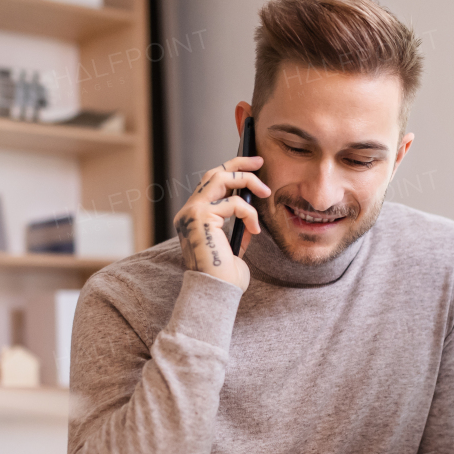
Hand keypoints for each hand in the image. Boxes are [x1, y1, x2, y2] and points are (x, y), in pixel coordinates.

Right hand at [173, 155, 270, 291]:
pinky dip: (249, 214)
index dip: (230, 170)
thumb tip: (251, 207)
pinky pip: (234, 204)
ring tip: (265, 192)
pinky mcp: (200, 217)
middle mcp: (188, 212)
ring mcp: (192, 213)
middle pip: (213, 173)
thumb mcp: (234, 245)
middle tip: (259, 161)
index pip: (209, 185)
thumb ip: (237, 225)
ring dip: (248, 182)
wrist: (217, 292)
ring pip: (222, 179)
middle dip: (238, 163)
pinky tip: (255, 230)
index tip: (251, 165)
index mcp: (192, 219)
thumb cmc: (225, 276)